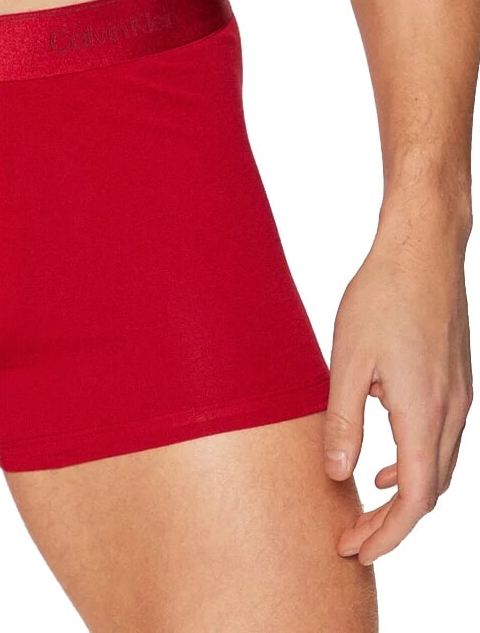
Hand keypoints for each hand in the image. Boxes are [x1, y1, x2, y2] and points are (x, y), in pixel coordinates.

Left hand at [323, 214, 472, 564]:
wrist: (424, 248)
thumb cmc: (382, 295)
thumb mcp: (347, 359)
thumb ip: (342, 420)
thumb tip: (338, 474)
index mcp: (424, 414)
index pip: (413, 499)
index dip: (386, 534)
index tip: (354, 550)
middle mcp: (452, 413)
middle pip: (428, 493)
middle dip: (391, 524)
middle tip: (351, 538)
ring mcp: (460, 397)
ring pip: (438, 469)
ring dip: (404, 495)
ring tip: (365, 508)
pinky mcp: (456, 381)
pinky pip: (441, 441)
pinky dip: (415, 463)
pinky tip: (385, 458)